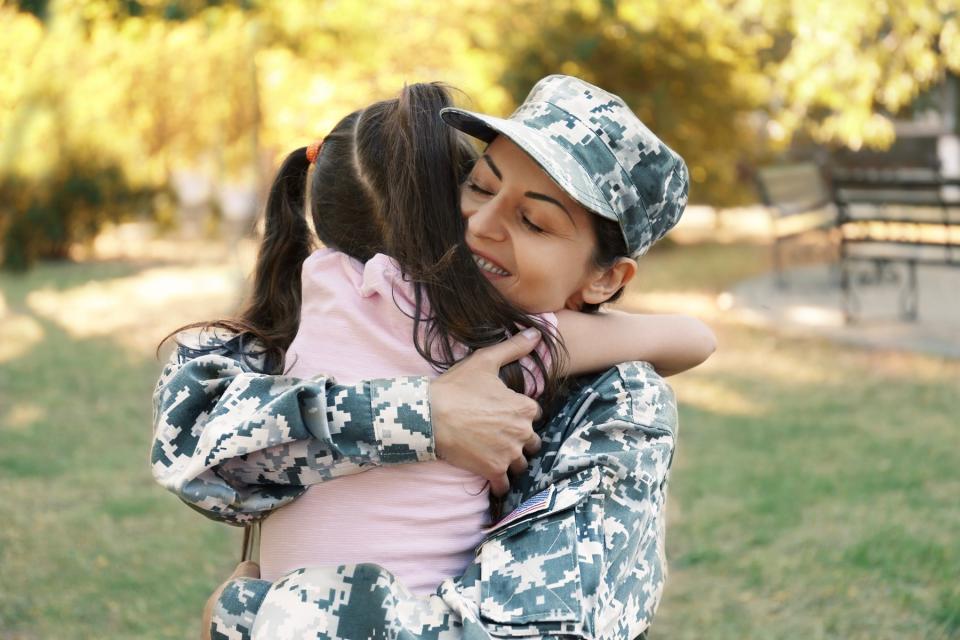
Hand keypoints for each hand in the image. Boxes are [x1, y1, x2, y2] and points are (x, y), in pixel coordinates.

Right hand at [429, 329, 542, 495]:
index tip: (506, 415)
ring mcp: (508, 454)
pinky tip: (492, 477)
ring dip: (512, 461)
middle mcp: (521, 432)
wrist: (429, 415)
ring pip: (521, 464)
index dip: (521, 415)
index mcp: (524, 407)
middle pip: (532, 442)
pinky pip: (505, 484)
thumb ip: (514, 347)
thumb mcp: (485, 361)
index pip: (535, 415)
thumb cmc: (457, 387)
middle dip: (520, 440)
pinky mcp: (492, 470)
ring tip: (496, 454)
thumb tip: (536, 334)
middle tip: (501, 436)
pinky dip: (500, 483)